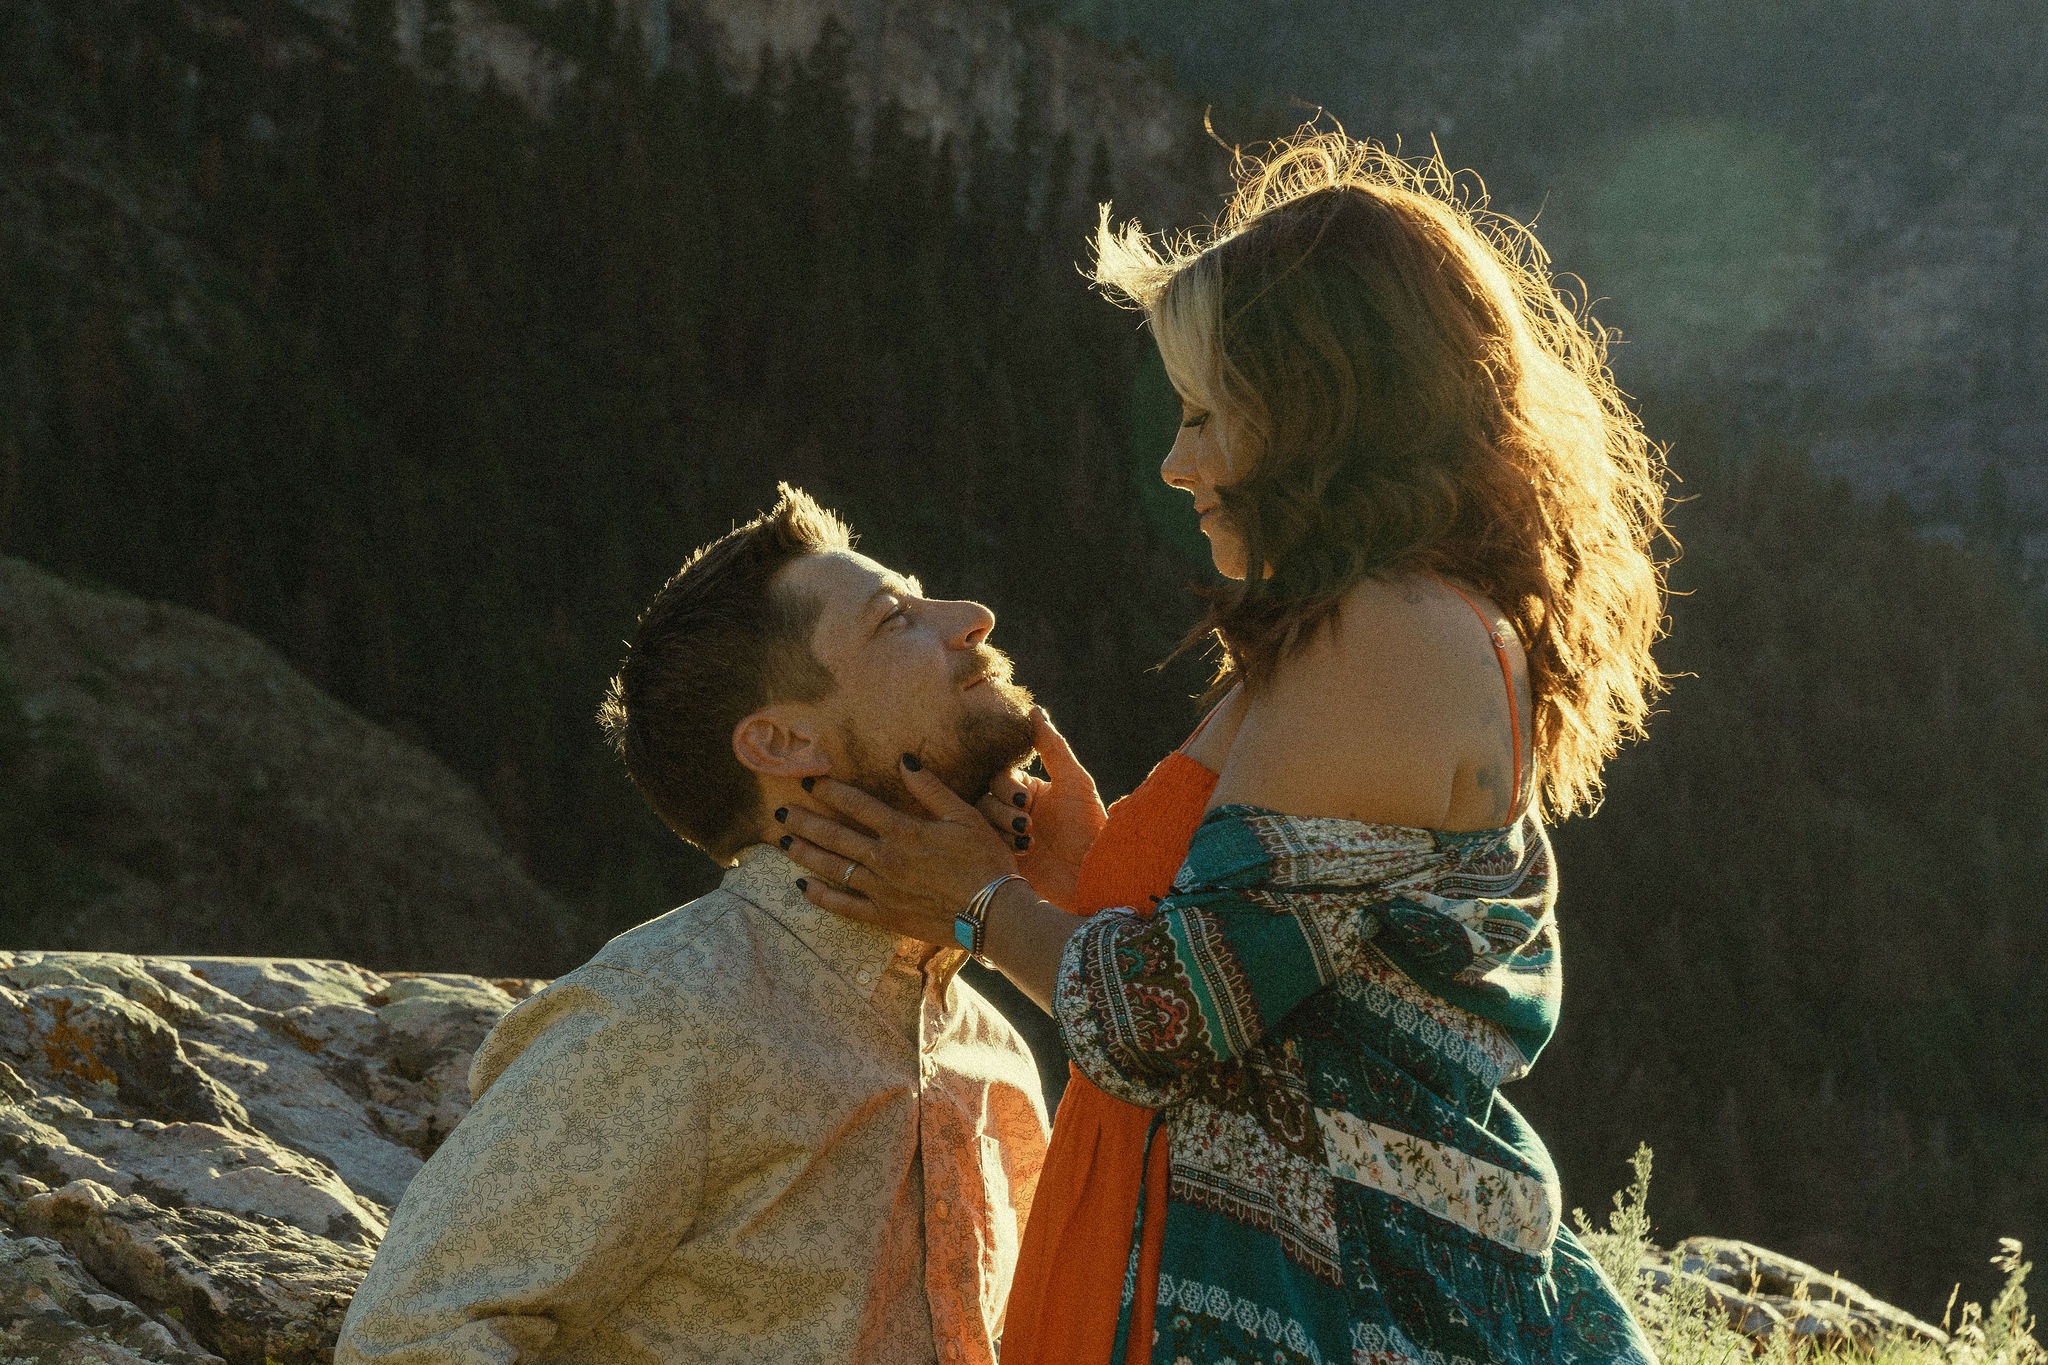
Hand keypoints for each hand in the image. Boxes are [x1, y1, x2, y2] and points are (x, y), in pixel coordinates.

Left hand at [778, 757, 1017, 945]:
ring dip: (805, 854)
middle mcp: (885, 859)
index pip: (857, 805)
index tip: (810, 781)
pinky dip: (820, 896)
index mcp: (903, 831)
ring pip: (832, 868)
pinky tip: (802, 887)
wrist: (994, 914)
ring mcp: (881, 890)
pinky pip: (844, 906)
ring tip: (782, 843)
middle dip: (805, 822)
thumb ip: (931, 789)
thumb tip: (904, 760)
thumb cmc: (985, 862)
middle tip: (780, 812)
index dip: (831, 791)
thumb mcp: (965, 816)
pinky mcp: (885, 916)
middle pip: (835, 836)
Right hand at [976, 707, 1105, 909]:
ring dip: (1003, 826)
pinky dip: (1002, 845)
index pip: (1000, 775)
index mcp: (1029, 790)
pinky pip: (984, 843)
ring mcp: (1005, 836)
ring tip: (1030, 841)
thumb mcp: (1074, 781)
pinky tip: (1025, 854)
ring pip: (980, 819)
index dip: (1008, 785)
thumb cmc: (1089, 826)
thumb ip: (1052, 745)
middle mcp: (1014, 810)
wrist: (1093, 874)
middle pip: (985, 795)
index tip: (1027, 799)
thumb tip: (1034, 709)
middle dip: (1003, 808)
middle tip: (1028, 822)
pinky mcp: (1001, 859)